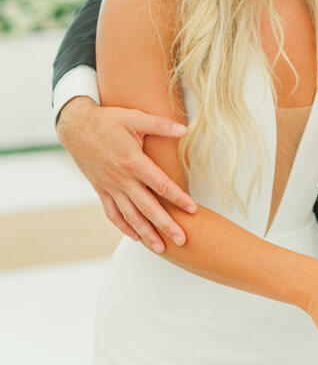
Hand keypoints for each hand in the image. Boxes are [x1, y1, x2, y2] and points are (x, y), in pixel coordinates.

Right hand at [56, 96, 194, 251]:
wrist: (76, 127)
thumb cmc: (108, 120)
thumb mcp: (135, 117)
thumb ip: (161, 125)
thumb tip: (185, 129)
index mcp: (133, 162)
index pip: (161, 185)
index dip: (178, 198)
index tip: (193, 210)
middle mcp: (121, 179)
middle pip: (148, 207)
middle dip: (166, 225)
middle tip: (182, 240)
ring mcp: (110, 187)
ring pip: (130, 216)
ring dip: (146, 233)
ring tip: (161, 247)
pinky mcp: (100, 190)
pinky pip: (113, 213)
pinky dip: (124, 227)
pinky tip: (136, 236)